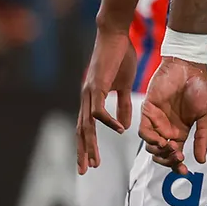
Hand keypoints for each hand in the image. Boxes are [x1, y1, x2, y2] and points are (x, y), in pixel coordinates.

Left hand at [77, 26, 137, 172]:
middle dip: (83, 152)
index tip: (91, 163)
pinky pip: (100, 110)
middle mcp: (87, 98)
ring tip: (96, 161)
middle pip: (81, 131)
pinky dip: (109, 122)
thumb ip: (123, 105)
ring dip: (91, 145)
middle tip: (85, 171)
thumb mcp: (124, 85)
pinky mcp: (97, 86)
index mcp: (92, 99)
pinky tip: (120, 129)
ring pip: (87, 125)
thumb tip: (124, 126)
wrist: (116, 34)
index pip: (86, 127)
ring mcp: (90, 92)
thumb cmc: (120, 56)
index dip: (87, 145)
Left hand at [139, 56, 206, 170]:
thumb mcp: (206, 115)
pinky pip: (144, 131)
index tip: (184, 172)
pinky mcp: (147, 112)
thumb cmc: (200, 88)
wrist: (189, 67)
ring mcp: (156, 121)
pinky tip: (162, 140)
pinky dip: (151, 140)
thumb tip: (201, 160)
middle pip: (162, 154)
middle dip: (168, 160)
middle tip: (178, 157)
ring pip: (151, 146)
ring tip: (171, 147)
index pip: (176, 155)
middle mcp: (167, 129)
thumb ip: (202, 137)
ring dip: (160, 152)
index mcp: (181, 131)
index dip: (178, 165)